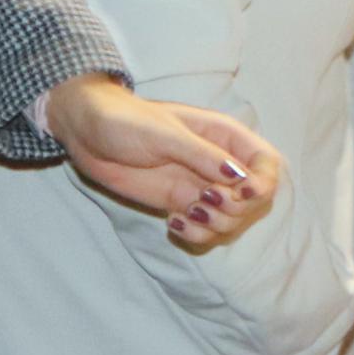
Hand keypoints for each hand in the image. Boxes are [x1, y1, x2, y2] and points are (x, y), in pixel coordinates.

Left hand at [44, 74, 280, 251]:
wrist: (86, 132)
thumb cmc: (125, 120)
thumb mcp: (164, 134)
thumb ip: (202, 155)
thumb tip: (239, 176)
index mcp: (223, 136)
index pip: (266, 163)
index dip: (264, 182)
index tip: (243, 193)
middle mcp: (218, 163)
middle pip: (254, 199)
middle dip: (235, 209)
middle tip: (203, 202)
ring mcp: (201, 185)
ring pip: (232, 220)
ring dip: (216, 226)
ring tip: (186, 215)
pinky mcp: (181, 203)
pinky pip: (204, 230)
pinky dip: (195, 234)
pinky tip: (173, 223)